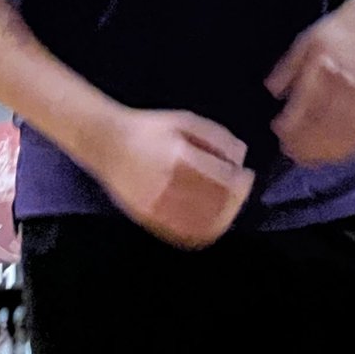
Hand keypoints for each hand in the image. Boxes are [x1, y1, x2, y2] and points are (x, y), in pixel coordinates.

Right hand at [89, 109, 253, 248]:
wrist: (107, 142)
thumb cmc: (149, 128)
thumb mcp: (184, 120)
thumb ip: (216, 137)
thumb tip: (241, 157)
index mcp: (179, 157)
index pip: (224, 180)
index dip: (242, 181)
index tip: (247, 174)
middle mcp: (169, 185)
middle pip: (218, 205)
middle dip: (237, 199)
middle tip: (241, 188)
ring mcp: (158, 207)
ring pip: (203, 225)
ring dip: (224, 216)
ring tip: (229, 203)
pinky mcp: (150, 220)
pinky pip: (184, 235)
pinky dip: (204, 231)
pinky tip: (211, 220)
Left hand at [265, 3, 354, 166]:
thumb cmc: (335, 30)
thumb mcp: (304, 41)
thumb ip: (287, 67)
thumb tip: (272, 92)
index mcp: (322, 67)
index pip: (303, 105)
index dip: (289, 124)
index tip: (277, 130)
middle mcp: (341, 85)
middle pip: (321, 125)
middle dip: (303, 143)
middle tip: (289, 151)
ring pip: (340, 133)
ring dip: (323, 151)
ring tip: (308, 159)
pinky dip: (347, 146)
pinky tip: (335, 154)